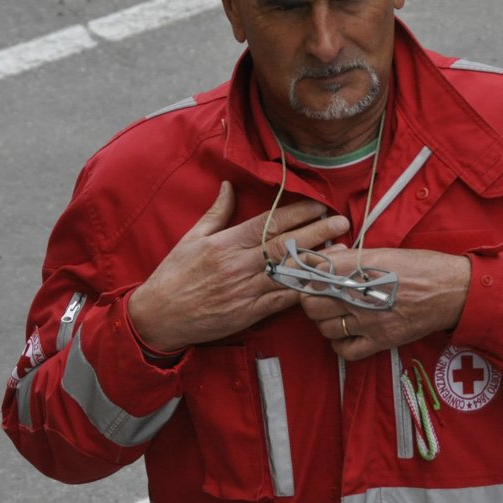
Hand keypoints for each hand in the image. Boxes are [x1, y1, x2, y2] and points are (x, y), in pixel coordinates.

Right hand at [128, 182, 349, 353]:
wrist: (159, 316)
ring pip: (289, 272)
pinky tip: (323, 283)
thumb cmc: (173, 276)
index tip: (319, 204)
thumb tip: (229, 186)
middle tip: (342, 222)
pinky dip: (304, 290)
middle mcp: (239, 264)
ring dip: (318, 261)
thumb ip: (216, 213)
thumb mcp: (191, 238)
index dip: (297, 212)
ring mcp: (246, 290)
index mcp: (226, 243)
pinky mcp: (250, 312)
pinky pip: (283, 300)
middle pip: (286, 244)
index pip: (269, 222)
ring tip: (342, 251)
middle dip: (318, 231)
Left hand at [299, 247, 471, 360]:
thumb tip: (324, 259)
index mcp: (358, 269)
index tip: (312, 277)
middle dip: (311, 300)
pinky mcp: (380, 340)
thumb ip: (349, 257)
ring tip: (336, 313)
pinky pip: (345, 350)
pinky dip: (339, 344)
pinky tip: (346, 333)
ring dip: (325, 321)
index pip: (313, 275)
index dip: (308, 277)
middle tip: (320, 296)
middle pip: (312, 304)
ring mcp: (368, 321)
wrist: (451, 289)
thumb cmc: (419, 266)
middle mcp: (359, 295)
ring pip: (325, 328)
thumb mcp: (382, 252)